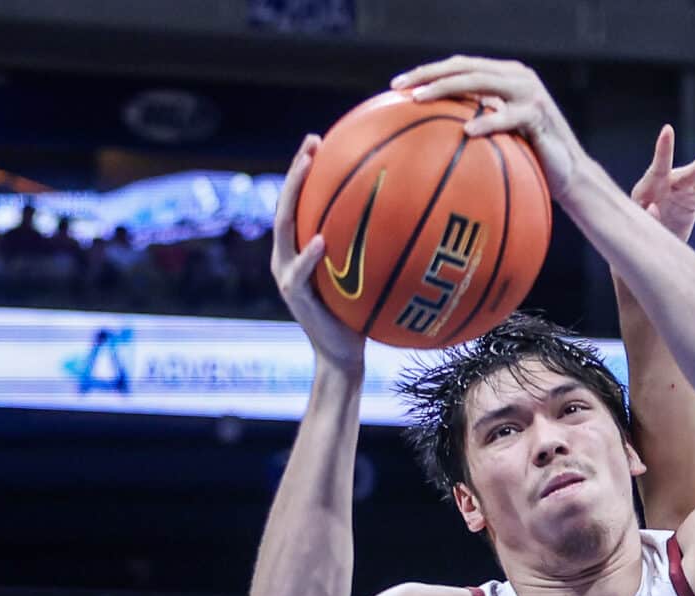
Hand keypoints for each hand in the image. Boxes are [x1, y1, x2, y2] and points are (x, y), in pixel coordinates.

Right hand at [270, 135, 367, 371]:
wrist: (343, 356)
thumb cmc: (361, 317)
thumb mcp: (367, 277)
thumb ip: (373, 250)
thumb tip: (410, 219)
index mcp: (300, 248)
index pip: (300, 202)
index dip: (305, 170)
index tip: (320, 140)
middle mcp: (287, 256)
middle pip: (286, 204)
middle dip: (297, 170)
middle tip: (312, 142)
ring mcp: (287, 276)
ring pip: (284, 228)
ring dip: (294, 194)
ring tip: (306, 169)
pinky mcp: (296, 297)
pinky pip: (300, 272)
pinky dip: (308, 256)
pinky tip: (321, 241)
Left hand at [392, 57, 587, 200]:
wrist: (570, 176)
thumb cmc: (530, 163)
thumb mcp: (499, 140)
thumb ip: (475, 124)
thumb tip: (429, 137)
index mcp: (503, 76)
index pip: (459, 65)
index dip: (427, 71)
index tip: (396, 85)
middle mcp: (516, 76)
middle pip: (465, 66)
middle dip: (428, 74)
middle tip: (400, 87)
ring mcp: (529, 92)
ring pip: (481, 80)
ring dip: (447, 87)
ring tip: (420, 99)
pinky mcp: (539, 114)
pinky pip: (508, 116)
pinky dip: (486, 122)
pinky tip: (466, 131)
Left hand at [628, 126, 694, 243]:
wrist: (645, 242)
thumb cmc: (635, 235)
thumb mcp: (636, 229)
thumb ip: (644, 219)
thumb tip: (654, 208)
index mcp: (649, 188)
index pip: (658, 167)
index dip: (663, 150)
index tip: (667, 130)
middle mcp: (669, 183)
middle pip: (691, 172)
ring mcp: (685, 188)